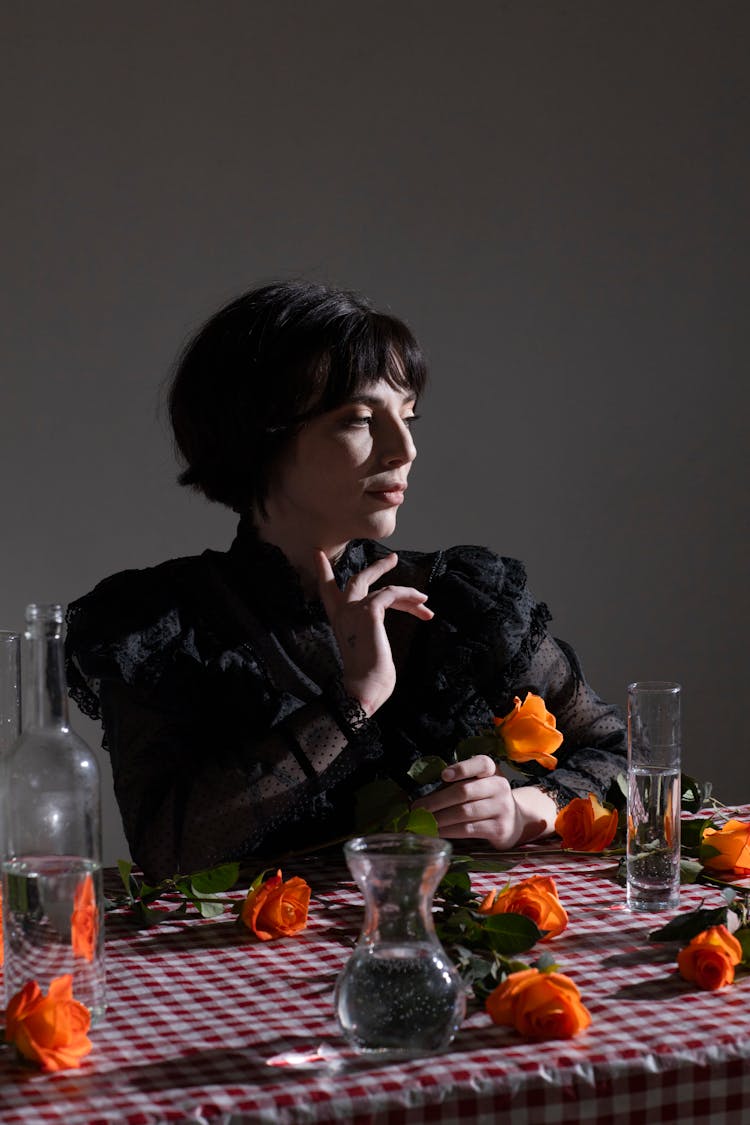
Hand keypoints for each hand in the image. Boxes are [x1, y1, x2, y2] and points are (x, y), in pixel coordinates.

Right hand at [315, 550, 432, 716]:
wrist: (363, 689)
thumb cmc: (367, 678)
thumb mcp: (367, 646)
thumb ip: (369, 630)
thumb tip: (381, 626)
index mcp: (339, 621)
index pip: (326, 591)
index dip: (323, 571)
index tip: (318, 554)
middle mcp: (342, 612)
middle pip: (356, 580)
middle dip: (375, 567)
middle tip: (392, 558)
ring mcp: (354, 610)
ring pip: (381, 586)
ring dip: (406, 592)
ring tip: (423, 597)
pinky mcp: (369, 612)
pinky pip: (392, 594)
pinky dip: (409, 597)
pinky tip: (422, 605)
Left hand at [415, 755, 556, 848]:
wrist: (515, 821)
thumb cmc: (486, 799)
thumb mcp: (477, 785)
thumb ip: (455, 785)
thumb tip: (422, 800)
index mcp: (493, 771)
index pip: (481, 763)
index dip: (462, 768)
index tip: (443, 775)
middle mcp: (500, 787)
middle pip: (464, 791)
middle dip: (437, 801)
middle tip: (417, 809)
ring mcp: (502, 808)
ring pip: (464, 813)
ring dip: (440, 819)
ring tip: (423, 823)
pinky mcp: (499, 829)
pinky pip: (468, 830)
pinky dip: (449, 831)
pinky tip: (437, 832)